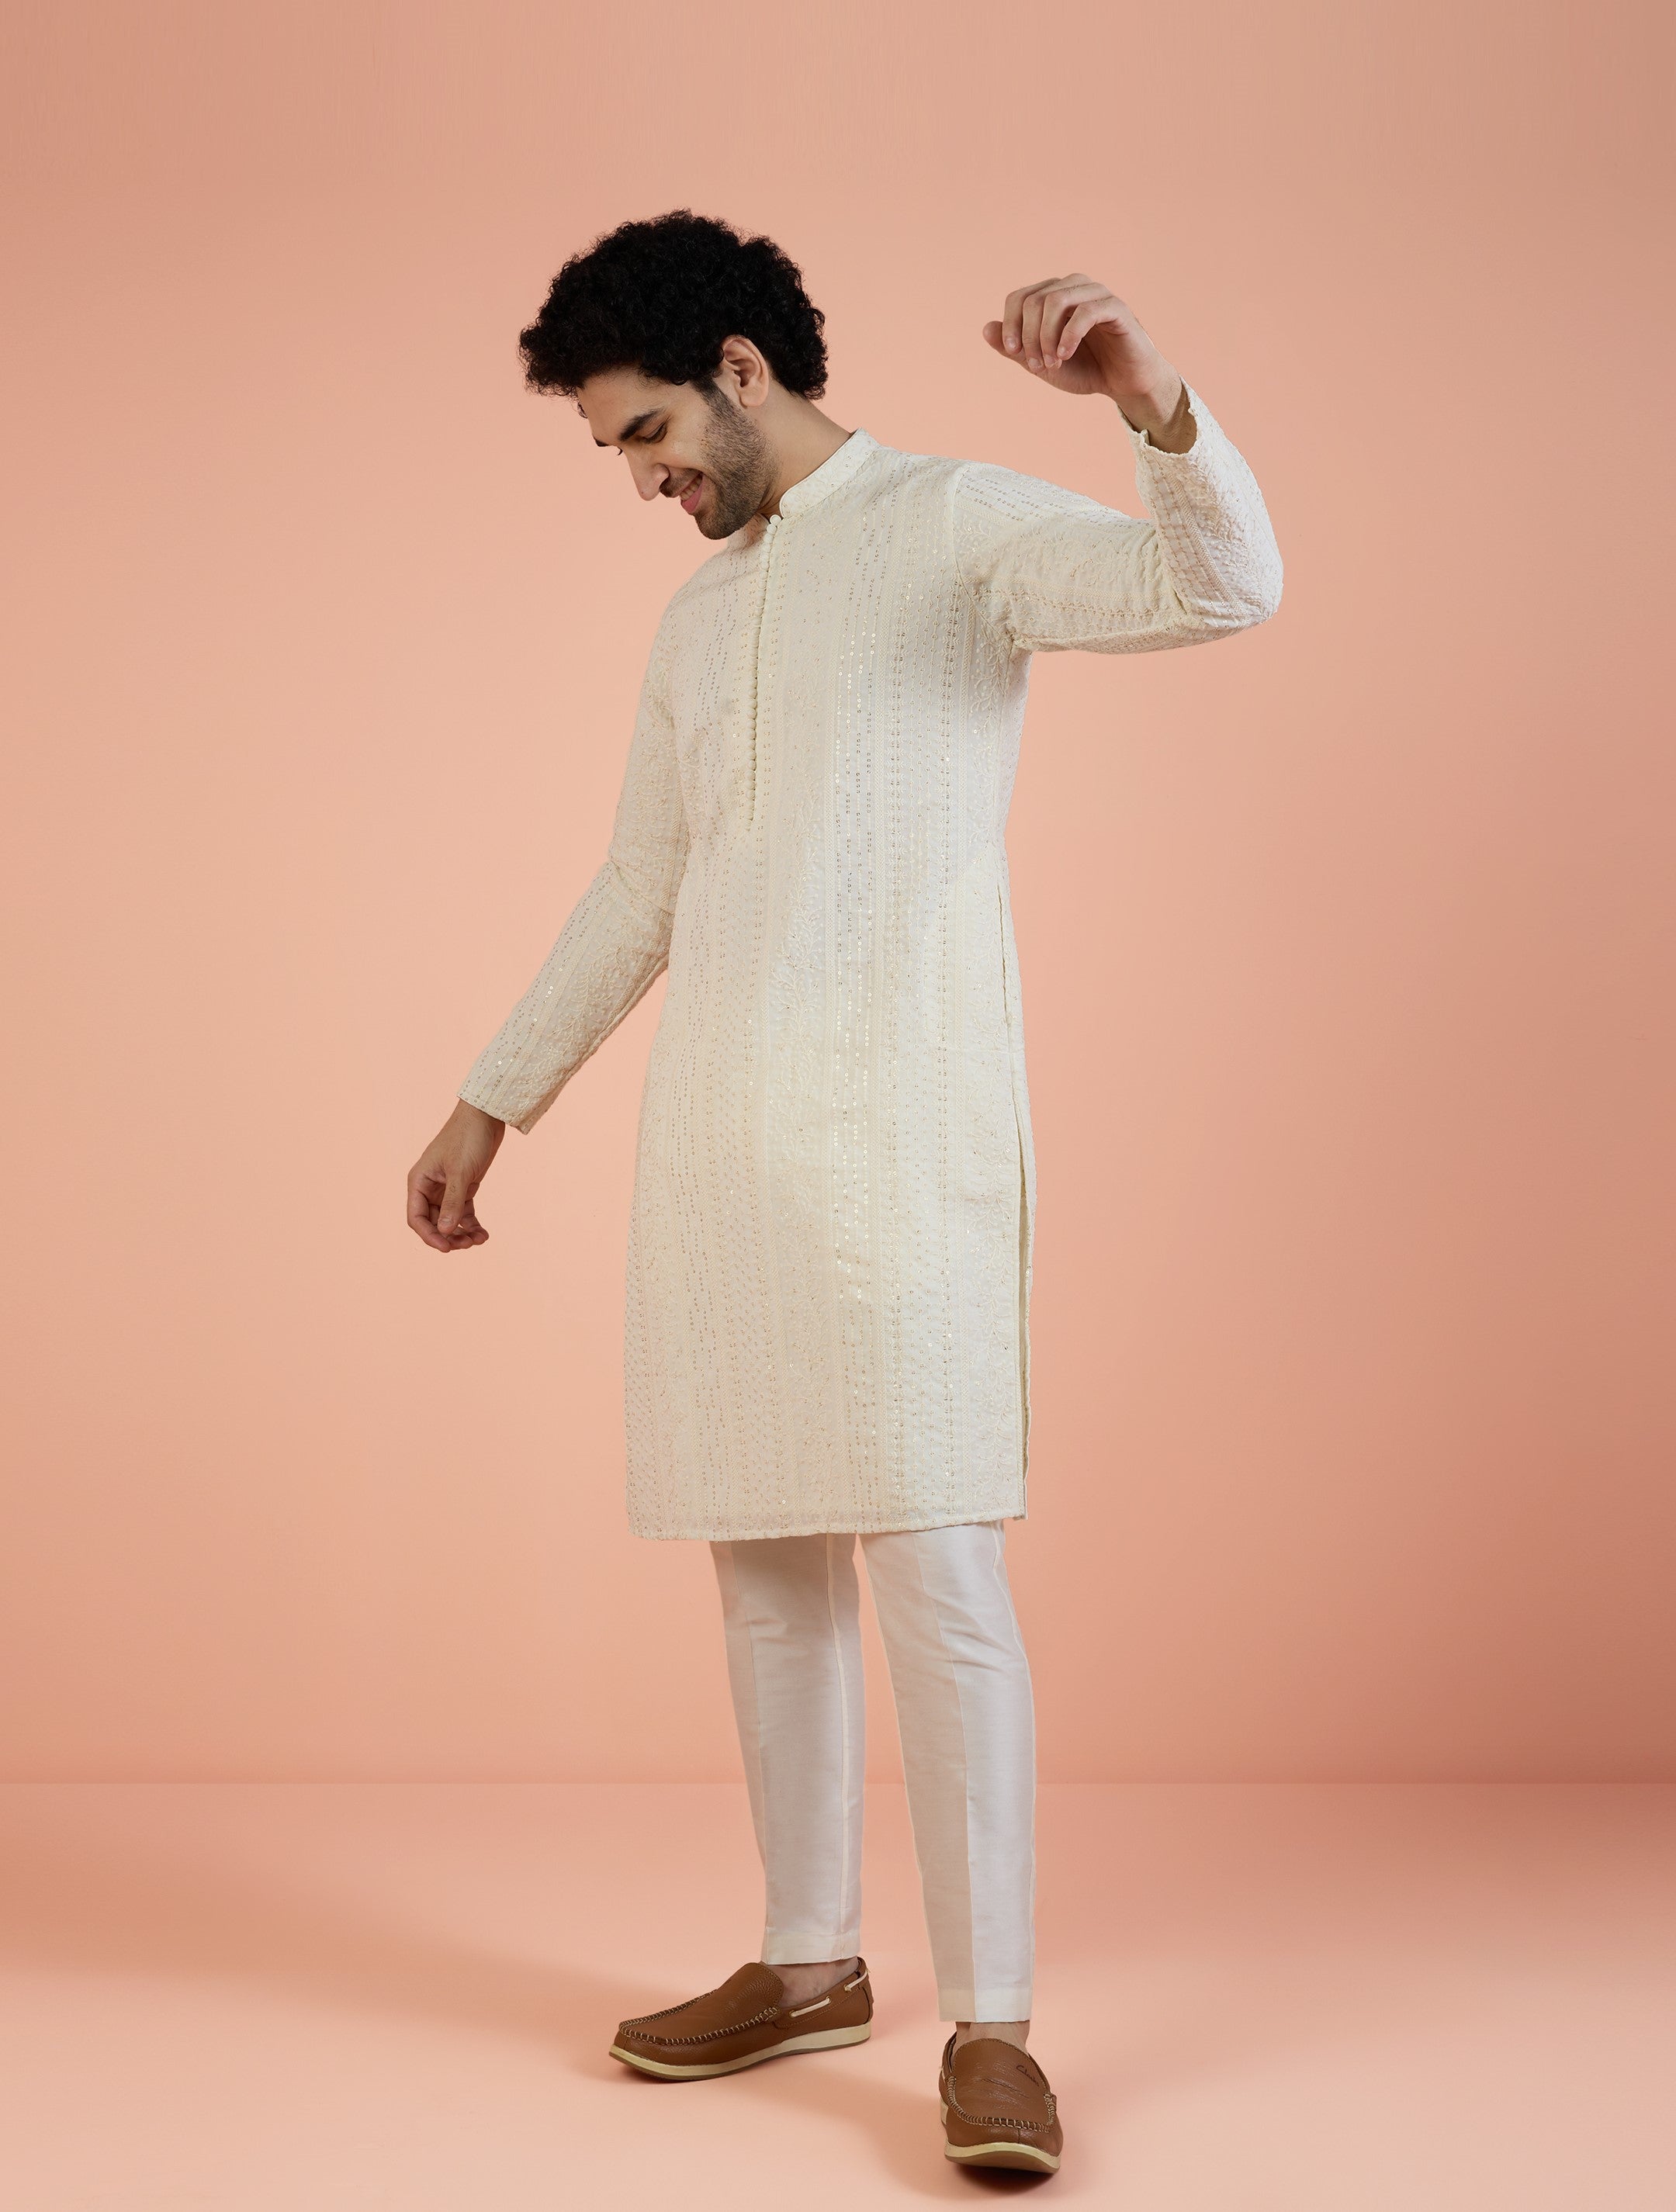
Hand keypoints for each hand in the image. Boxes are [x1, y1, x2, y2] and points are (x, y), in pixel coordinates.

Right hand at [406, 1099, 503, 1251]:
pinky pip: (463, 1212)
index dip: (429, 1235)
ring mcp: (446, 1188)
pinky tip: (483, 1234)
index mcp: (418, 1181)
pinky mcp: (463, 1187)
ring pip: (448, 1220)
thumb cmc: (468, 1138)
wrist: (486, 1117)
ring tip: (478, 1240)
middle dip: (448, 1236)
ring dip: (461, 1233)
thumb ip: (452, 1203)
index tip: (447, 1248)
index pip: (416, 1218)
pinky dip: (471, 1224)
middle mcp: (429, 1186)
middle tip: (468, 1245)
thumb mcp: (460, 1172)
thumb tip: (444, 1231)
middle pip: (433, 1222)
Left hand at [983, 274, 1189, 444]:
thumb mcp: (1042, 363)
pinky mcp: (1115, 307)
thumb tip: (985, 328)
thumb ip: (1015, 349)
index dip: (1011, 325)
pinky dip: (1068, 336)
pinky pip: (1085, 311)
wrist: (1124, 383)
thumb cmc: (1085, 369)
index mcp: (1054, 296)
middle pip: (1035, 299)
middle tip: (1037, 366)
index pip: (1019, 297)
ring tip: (1052, 363)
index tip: (1014, 353)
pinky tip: (1066, 356)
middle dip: (1029, 337)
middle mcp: (1073, 287)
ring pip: (1057, 299)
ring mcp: (1096, 293)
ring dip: (1047, 336)